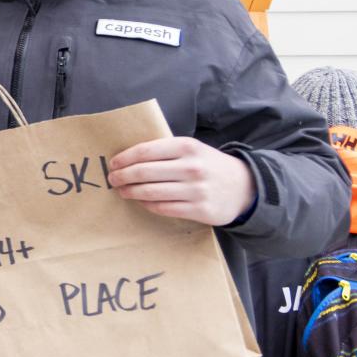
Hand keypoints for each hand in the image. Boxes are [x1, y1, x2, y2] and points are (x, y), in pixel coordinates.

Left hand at [109, 136, 257, 226]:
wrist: (244, 186)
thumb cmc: (207, 165)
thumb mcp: (191, 149)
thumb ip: (164, 151)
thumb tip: (127, 158)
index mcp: (186, 147)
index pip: (145, 151)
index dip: (124, 158)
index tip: (112, 164)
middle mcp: (192, 167)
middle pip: (143, 172)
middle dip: (122, 176)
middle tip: (112, 179)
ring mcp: (196, 190)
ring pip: (150, 192)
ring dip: (130, 192)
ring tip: (122, 191)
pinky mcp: (200, 210)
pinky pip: (163, 208)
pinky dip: (147, 205)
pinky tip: (141, 202)